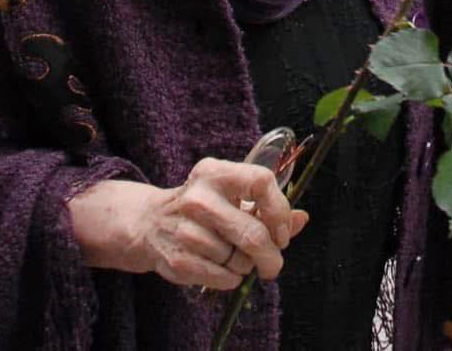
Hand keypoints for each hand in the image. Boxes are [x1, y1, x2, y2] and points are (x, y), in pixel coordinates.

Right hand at [68, 159, 309, 290]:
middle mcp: (198, 197)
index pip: (262, 182)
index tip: (282, 231)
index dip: (279, 210)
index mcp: (216, 172)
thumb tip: (301, 219)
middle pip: (251, 232)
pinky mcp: (177, 258)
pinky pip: (221, 277)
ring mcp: (185, 229)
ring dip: (247, 266)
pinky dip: (232, 279)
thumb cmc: (204, 207)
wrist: (150, 222)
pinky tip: (227, 270)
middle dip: (270, 254)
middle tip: (274, 263)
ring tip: (241, 259)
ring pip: (238, 258)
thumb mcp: (234, 195)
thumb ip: (269, 207)